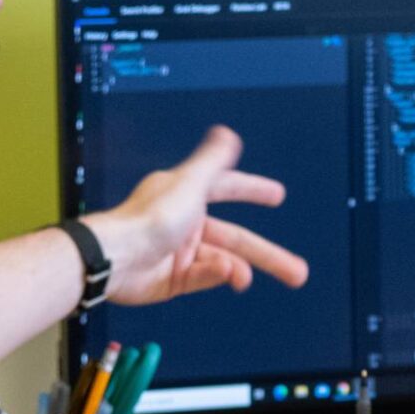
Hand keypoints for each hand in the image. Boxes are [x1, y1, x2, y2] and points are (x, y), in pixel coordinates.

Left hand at [82, 127, 308, 306]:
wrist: (117, 259)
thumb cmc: (149, 218)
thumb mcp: (189, 184)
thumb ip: (212, 161)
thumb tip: (227, 134)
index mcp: (189, 195)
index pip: (228, 188)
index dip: (253, 190)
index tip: (277, 196)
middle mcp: (187, 223)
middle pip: (237, 239)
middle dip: (268, 254)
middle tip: (297, 271)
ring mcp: (181, 253)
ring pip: (225, 262)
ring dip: (241, 270)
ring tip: (247, 279)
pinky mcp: (174, 279)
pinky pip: (205, 278)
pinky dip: (216, 276)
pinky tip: (224, 277)